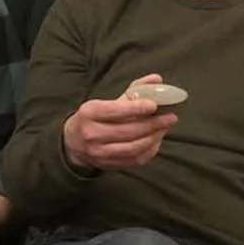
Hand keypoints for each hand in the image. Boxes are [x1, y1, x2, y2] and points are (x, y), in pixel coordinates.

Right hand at [62, 74, 178, 171]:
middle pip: (128, 131)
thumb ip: (133, 90)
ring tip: (165, 128)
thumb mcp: (105, 101)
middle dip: (152, 124)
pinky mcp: (109, 165)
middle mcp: (91, 134)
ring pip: (133, 147)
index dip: (136, 108)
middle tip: (170, 117)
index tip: (154, 105)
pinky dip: (150, 150)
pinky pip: (135, 160)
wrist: (73, 142)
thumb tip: (157, 79)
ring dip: (153, 137)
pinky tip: (156, 140)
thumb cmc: (93, 117)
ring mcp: (99, 152)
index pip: (115, 111)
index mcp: (89, 113)